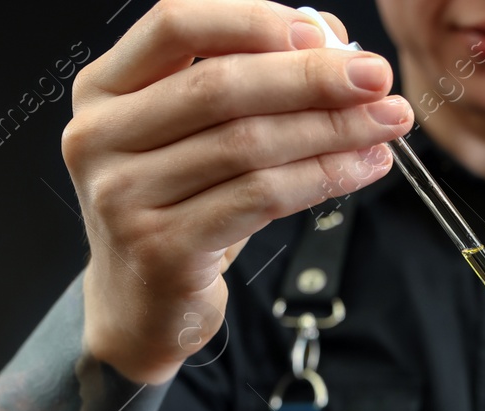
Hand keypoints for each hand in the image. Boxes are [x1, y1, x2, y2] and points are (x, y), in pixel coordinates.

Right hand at [62, 0, 412, 382]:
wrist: (139, 307)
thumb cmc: (176, 210)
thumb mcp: (194, 136)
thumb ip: (247, 82)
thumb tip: (330, 42)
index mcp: (102, 90)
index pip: (174, 25)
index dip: (253, 20)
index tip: (325, 36)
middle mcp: (99, 138)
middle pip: (219, 86)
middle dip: (312, 78)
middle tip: (377, 78)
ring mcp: (124, 197)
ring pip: (248, 145)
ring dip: (331, 130)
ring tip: (385, 124)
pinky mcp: (162, 249)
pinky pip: (258, 199)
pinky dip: (320, 178)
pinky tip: (360, 169)